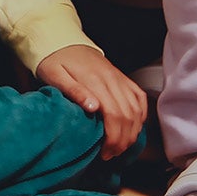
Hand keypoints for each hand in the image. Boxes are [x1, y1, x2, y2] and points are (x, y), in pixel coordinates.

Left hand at [36, 44, 147, 160]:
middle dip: (123, 140)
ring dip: (132, 132)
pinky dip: (141, 114)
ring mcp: (119, 78)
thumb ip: (74, 91)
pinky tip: (135, 127)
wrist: (62, 41)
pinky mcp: (122, 78)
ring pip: (136, 109)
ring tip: (121, 146)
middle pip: (128, 116)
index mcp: (94, 81)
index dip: (113, 138)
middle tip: (112, 154)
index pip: (113, 115)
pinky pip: (139, 97)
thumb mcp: (55, 75)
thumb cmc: (55, 61)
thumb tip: (93, 107)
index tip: (105, 153)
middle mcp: (112, 80)